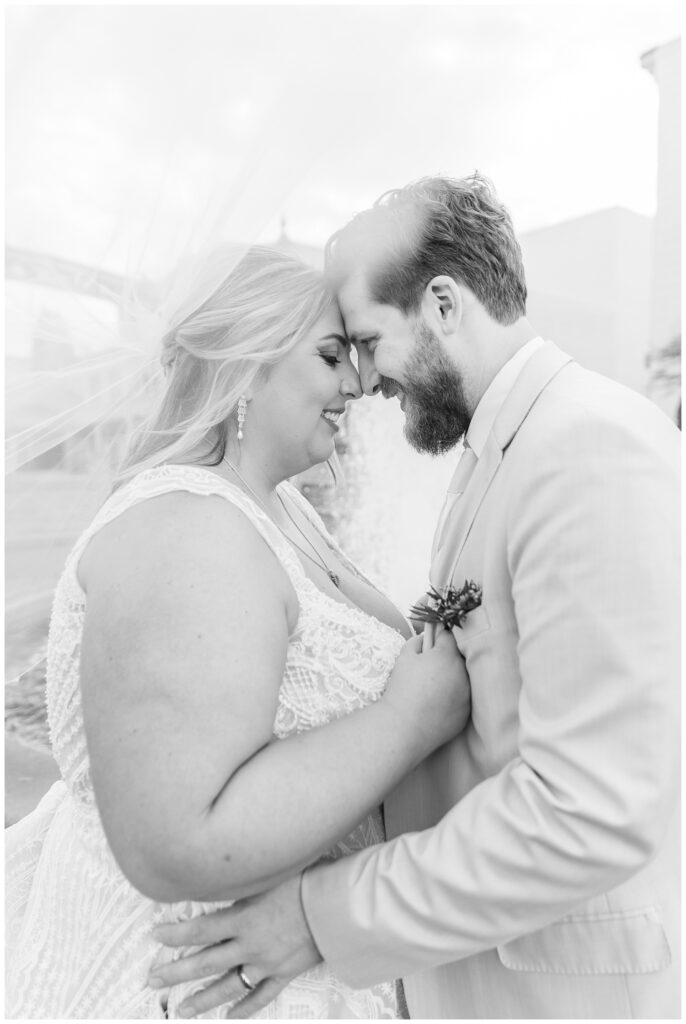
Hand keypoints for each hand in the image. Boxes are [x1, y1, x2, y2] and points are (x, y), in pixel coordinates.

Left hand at [148, 875, 320, 1017]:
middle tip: (153, 981)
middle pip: (204, 963)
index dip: (174, 935)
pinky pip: (260, 997)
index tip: (156, 937)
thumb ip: (244, 880)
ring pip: (227, 986)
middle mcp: (249, 945)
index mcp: (243, 918)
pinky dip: (244, 1009)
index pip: (198, 931)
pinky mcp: (284, 974)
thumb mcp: (270, 872)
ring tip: (182, 1010)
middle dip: (175, 974)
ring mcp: (265, 964)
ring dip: (202, 1000)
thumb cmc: (307, 880)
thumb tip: (221, 871)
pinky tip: (230, 1017)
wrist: (338, 907)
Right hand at [383, 627, 469, 752]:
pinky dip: (453, 697)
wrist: (404, 726)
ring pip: (462, 678)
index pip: (448, 636)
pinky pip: (462, 698)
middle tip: (430, 668)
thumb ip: (417, 641)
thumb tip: (426, 638)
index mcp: (448, 656)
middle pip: (458, 657)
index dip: (437, 637)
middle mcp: (463, 673)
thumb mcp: (405, 657)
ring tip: (433, 687)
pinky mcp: (466, 712)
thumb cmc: (402, 689)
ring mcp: (467, 694)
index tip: (430, 644)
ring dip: (452, 677)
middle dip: (446, 658)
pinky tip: (437, 703)